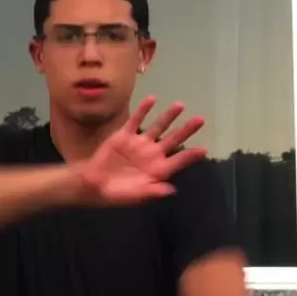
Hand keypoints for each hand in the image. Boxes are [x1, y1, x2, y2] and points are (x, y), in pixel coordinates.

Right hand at [78, 96, 205, 203]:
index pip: (178, 161)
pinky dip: (144, 110)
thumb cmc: (115, 194)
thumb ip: (152, 192)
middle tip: (200, 119)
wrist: (92, 184)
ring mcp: (139, 144)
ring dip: (169, 116)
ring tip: (180, 105)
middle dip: (187, 130)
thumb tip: (171, 190)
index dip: (191, 156)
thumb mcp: (134, 196)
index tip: (203, 149)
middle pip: (174, 140)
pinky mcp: (125, 135)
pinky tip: (152, 99)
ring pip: (158, 127)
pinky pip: (136, 120)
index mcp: (158, 170)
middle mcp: (152, 155)